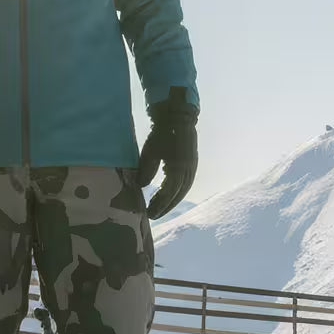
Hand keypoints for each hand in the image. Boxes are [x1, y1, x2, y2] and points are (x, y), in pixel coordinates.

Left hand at [137, 87, 198, 219]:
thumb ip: (146, 170)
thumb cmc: (161, 134)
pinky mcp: (192, 164)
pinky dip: (176, 192)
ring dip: (171, 201)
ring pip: (183, 190)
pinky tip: (168, 195)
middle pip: (177, 194)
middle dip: (165, 206)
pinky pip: (185, 183)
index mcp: (178, 168)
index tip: (148, 213)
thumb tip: (141, 186)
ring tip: (160, 208)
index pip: (168, 193)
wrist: (178, 117)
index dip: (159, 204)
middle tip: (153, 215)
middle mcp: (188, 171)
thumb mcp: (150, 152)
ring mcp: (192, 167)